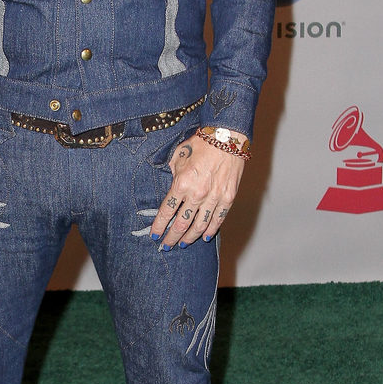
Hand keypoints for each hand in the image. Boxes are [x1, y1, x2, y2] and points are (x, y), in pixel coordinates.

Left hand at [149, 129, 246, 248]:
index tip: (155, 235)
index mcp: (182, 183)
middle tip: (166, 246)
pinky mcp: (228, 198)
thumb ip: (174, 175)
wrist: (227, 138)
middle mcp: (197, 194)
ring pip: (200, 226)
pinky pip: (218, 219)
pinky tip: (204, 237)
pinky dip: (211, 230)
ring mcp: (214, 198)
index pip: (167, 211)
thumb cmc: (201, 144)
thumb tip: (172, 189)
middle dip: (172, 237)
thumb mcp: (178, 156)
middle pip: (181, 224)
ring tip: (183, 244)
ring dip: (189, 238)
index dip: (159, 226)